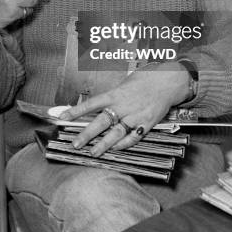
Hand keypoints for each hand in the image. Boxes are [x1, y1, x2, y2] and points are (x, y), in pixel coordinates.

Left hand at [59, 62, 190, 155]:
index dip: (76, 110)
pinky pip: (133, 137)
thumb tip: (98, 106)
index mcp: (116, 93)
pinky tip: (115, 150)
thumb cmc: (145, 79)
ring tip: (93, 153)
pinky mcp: (147, 123)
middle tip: (75, 144)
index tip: (62, 117)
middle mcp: (124, 105)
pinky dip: (124, 145)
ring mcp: (135, 116)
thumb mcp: (125, 83)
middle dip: (87, 134)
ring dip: (104, 144)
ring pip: (116, 133)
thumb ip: (113, 96)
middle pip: (101, 122)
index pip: (91, 103)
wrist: (168, 80)